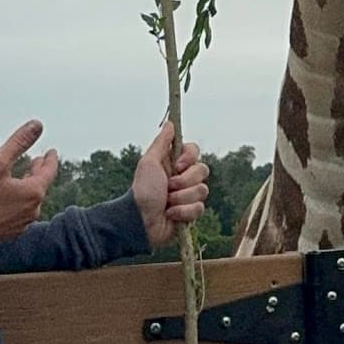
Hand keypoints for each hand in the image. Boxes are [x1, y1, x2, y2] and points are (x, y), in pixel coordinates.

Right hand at [0, 121, 59, 249]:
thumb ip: (19, 143)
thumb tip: (37, 125)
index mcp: (33, 193)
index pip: (49, 172)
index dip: (50, 160)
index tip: (51, 153)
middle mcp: (31, 211)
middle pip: (39, 187)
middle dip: (38, 172)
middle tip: (37, 162)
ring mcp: (19, 224)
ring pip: (29, 201)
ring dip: (28, 187)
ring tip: (23, 178)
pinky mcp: (7, 233)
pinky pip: (18, 213)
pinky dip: (18, 201)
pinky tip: (9, 199)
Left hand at [131, 122, 208, 249]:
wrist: (140, 221)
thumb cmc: (142, 191)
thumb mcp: (149, 163)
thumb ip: (161, 143)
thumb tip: (170, 123)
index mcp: (174, 163)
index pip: (195, 152)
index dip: (189, 159)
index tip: (177, 166)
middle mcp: (183, 177)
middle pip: (203, 170)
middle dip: (184, 181)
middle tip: (168, 187)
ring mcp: (188, 195)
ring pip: (202, 190)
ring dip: (181, 198)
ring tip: (167, 203)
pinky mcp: (190, 213)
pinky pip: (200, 208)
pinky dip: (183, 212)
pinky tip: (171, 215)